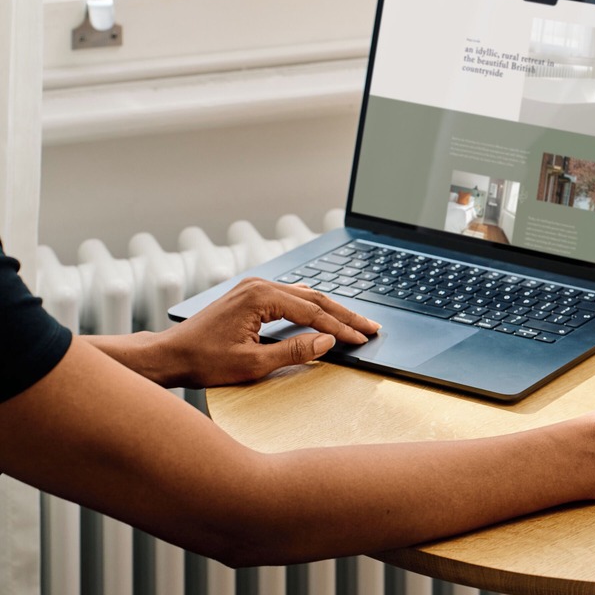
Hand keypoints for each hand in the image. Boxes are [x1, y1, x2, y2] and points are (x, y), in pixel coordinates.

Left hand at [156, 277, 380, 387]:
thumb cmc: (202, 361)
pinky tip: (325, 314)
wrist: (168, 355)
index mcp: (260, 297)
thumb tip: (326, 343)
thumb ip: (293, 352)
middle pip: (315, 298)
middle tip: (371, 328)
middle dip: (345, 315)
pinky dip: (312, 307)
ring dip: (331, 310)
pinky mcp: (250, 295)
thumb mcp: (252, 364)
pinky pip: (291, 297)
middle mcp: (259, 285)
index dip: (341, 328)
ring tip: (355, 322)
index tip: (363, 339)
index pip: (314, 312)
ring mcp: (254, 287)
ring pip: (305, 296)